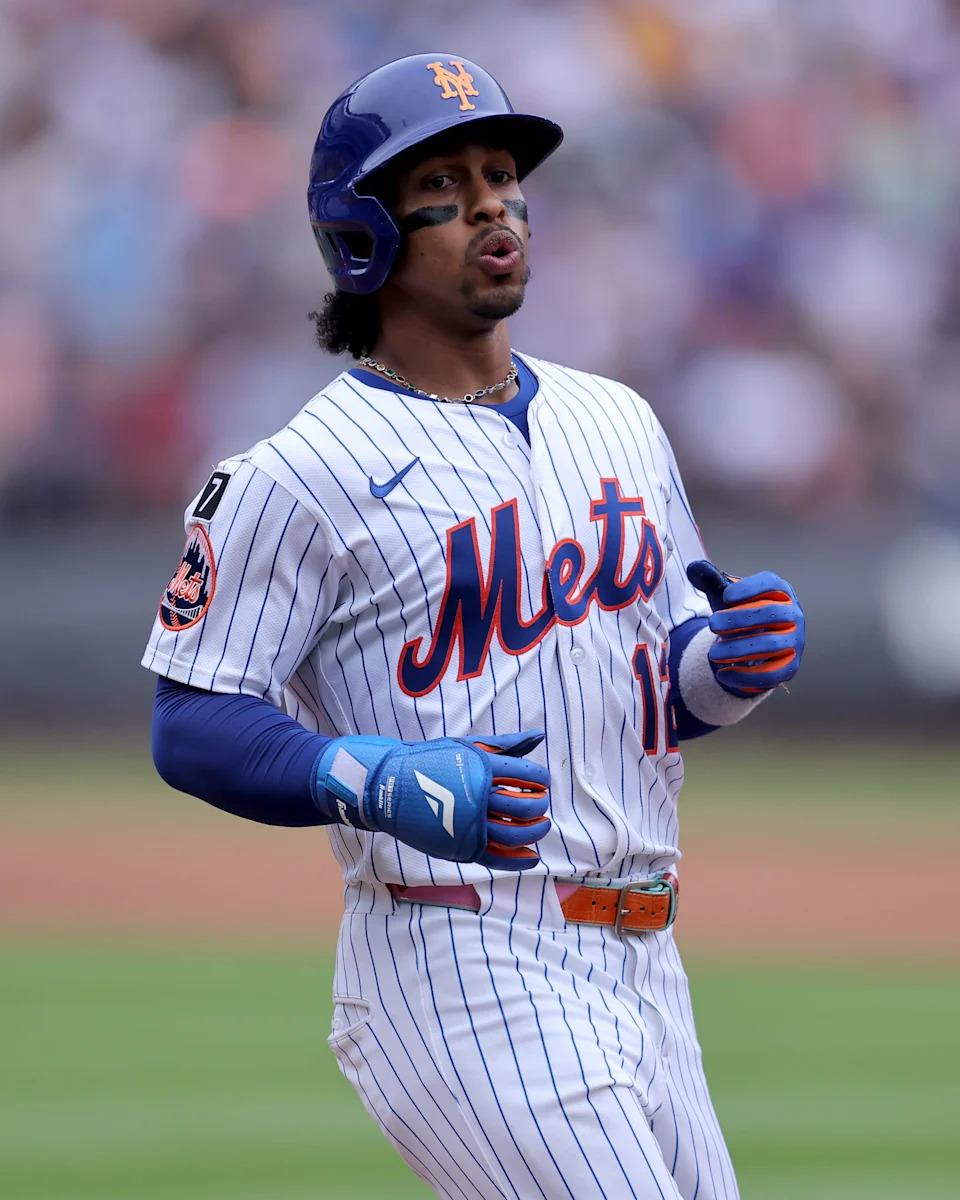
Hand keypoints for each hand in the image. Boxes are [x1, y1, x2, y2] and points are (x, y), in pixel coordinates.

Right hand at [313, 730, 550, 869]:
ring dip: (535, 833)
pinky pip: (498, 858)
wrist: (390, 786)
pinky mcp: (460, 846)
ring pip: (515, 834)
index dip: (541, 780)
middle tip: (541, 806)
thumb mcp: (467, 746)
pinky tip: (530, 857)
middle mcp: (477, 796)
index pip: (528, 774)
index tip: (541, 783)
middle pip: (525, 807)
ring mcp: (468, 824)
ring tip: (539, 827)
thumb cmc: (431, 761)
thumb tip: (539, 735)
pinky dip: (519, 860)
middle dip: (539, 807)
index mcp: (482, 768)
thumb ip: (505, 743)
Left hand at [686, 560, 804, 696]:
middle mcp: (793, 614)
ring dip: (739, 649)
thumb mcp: (726, 596)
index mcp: (780, 591)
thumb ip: (711, 580)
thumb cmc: (741, 613)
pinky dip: (746, 676)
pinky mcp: (790, 667)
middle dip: (739, 619)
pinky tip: (722, 675)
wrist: (753, 645)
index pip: (770, 584)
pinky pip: (772, 674)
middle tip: (711, 624)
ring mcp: (795, 642)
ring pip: (772, 645)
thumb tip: (694, 568)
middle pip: (771, 614)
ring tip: (712, 653)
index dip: (749, 588)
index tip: (725, 597)